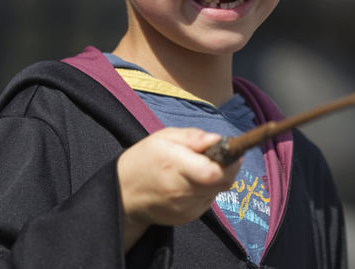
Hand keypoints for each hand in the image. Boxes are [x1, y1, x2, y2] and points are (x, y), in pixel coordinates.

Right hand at [117, 127, 241, 251]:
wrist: (124, 194)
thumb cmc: (144, 159)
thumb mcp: (164, 137)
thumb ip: (192, 137)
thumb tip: (218, 139)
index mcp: (175, 166)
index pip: (212, 172)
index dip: (228, 160)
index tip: (231, 149)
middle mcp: (182, 190)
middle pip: (222, 181)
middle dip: (228, 166)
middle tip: (221, 154)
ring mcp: (186, 207)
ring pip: (219, 190)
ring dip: (219, 177)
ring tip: (202, 166)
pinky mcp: (189, 217)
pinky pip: (210, 199)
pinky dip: (210, 188)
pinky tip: (195, 180)